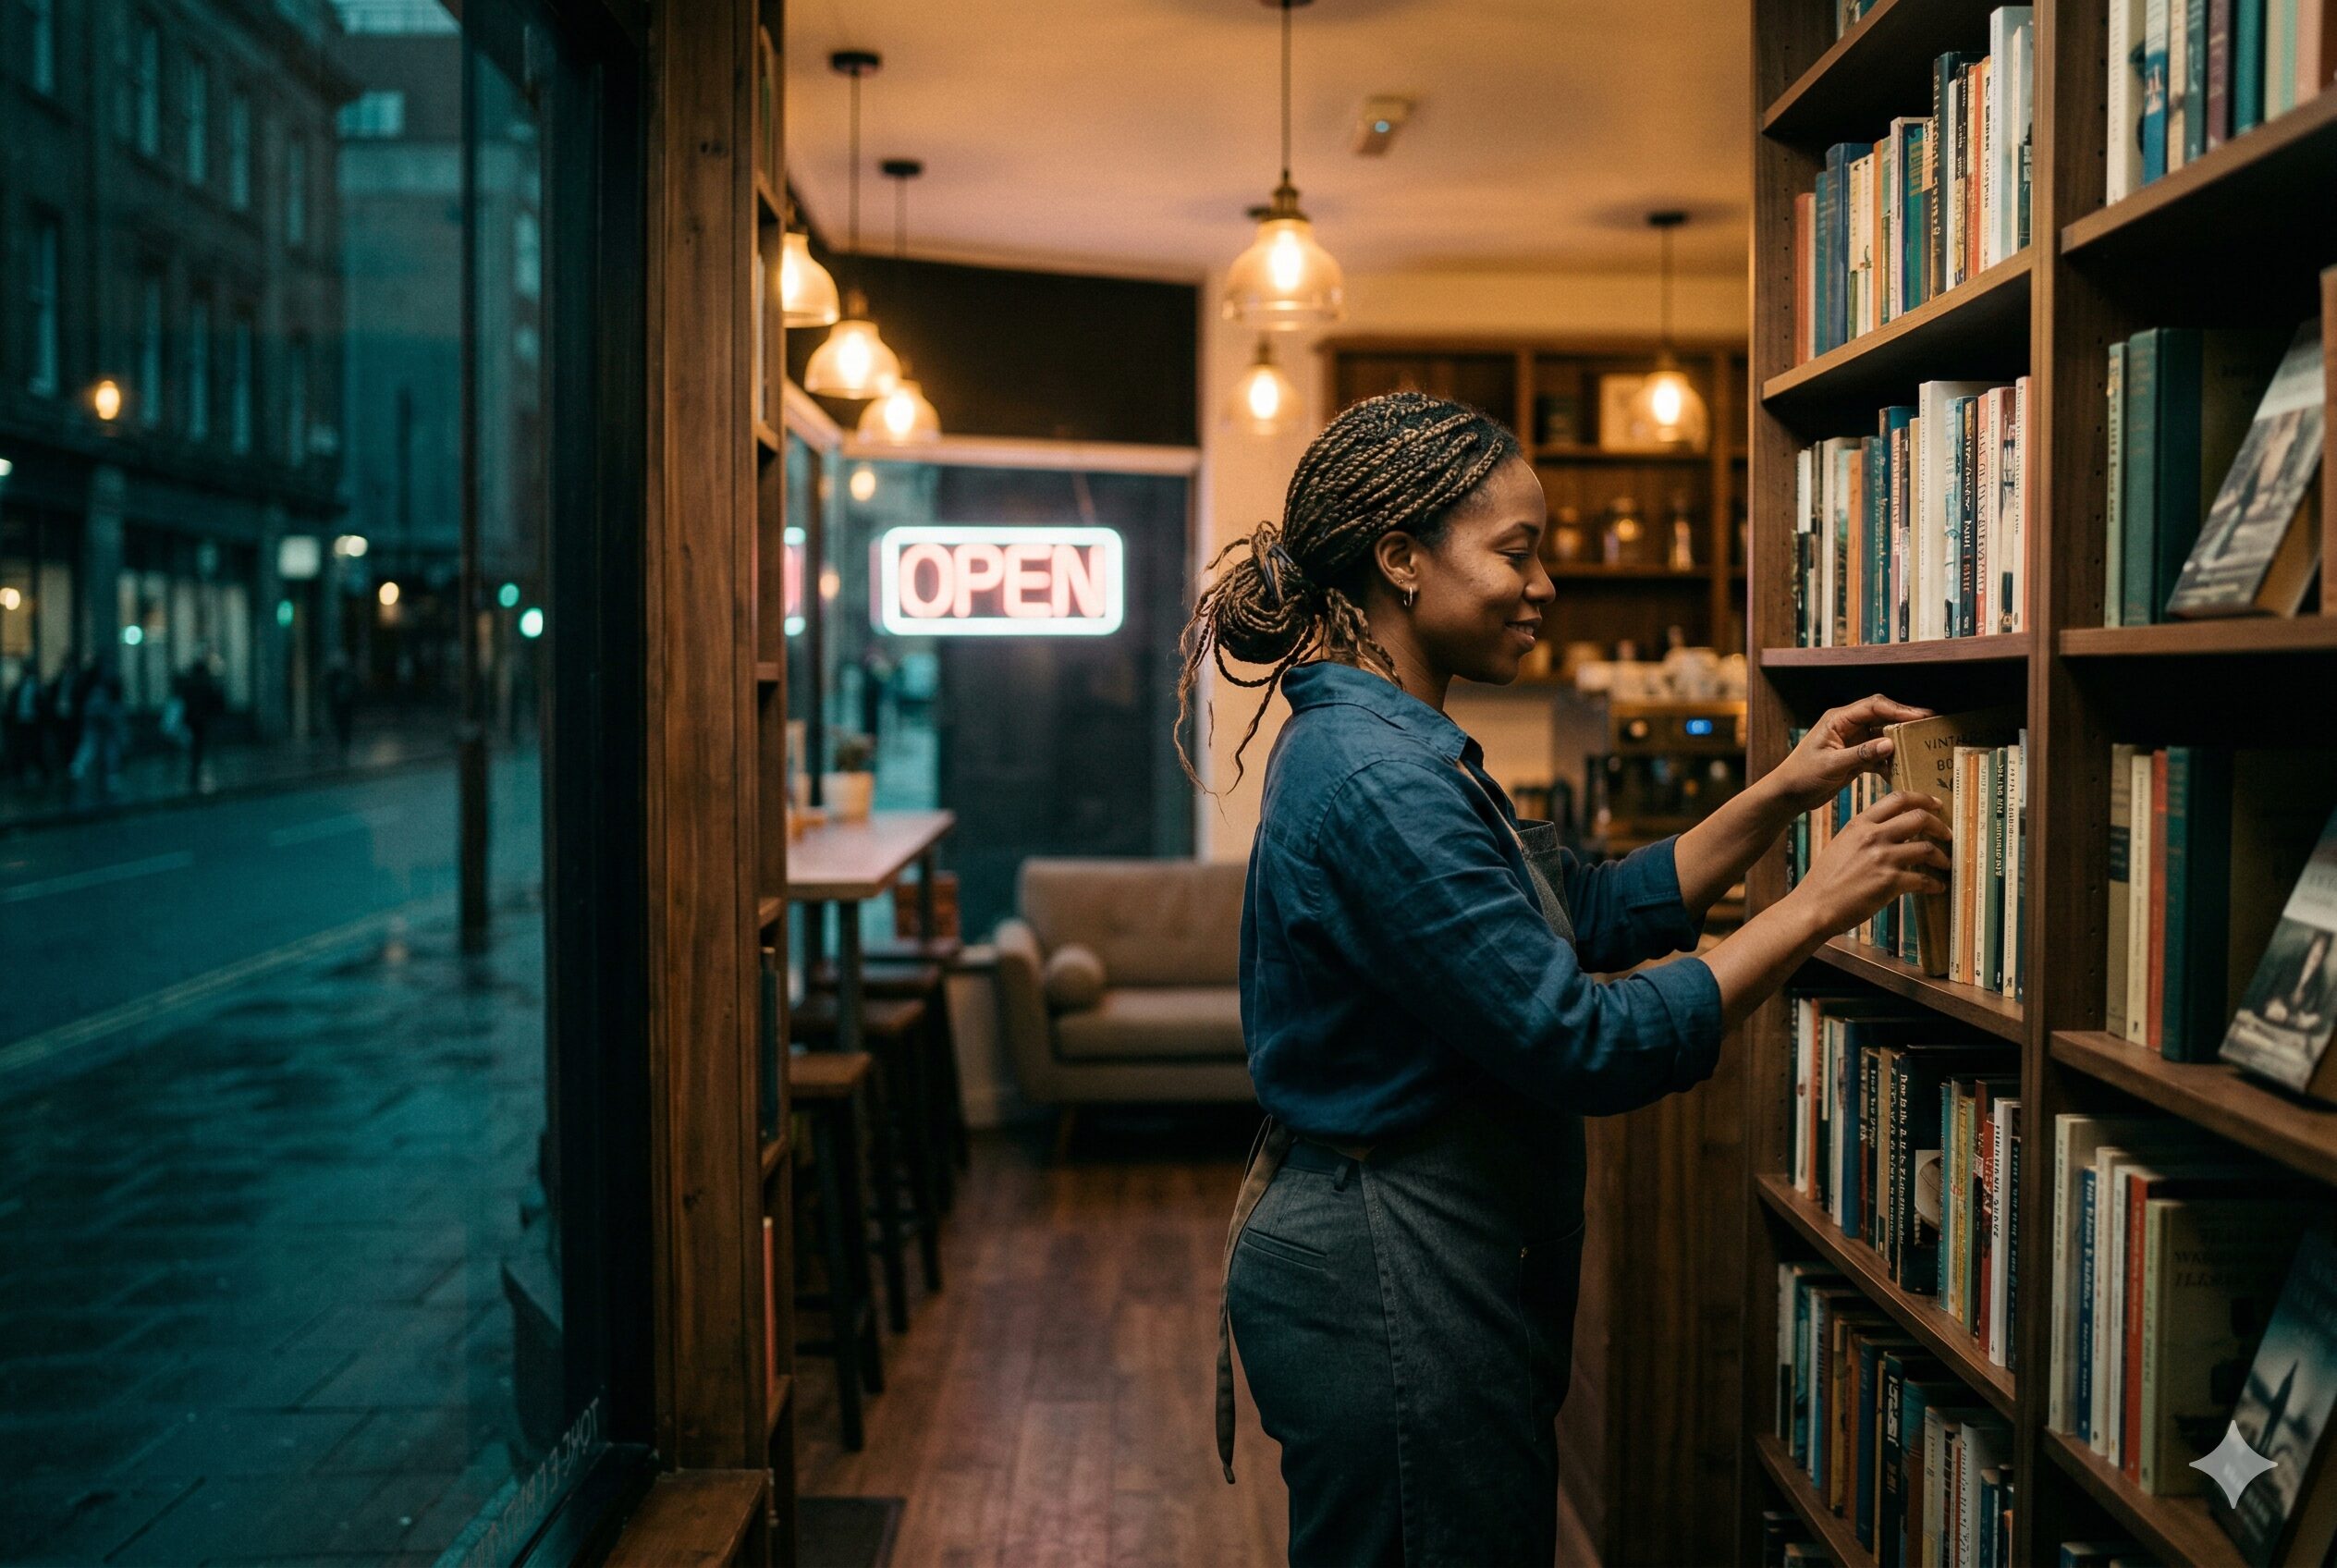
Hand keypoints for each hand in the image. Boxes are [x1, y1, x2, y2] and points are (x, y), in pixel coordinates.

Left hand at [1767, 693, 1933, 815]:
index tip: (1920, 716)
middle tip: (1930, 726)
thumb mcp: (1831, 765)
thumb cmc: (1801, 775)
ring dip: (1900, 743)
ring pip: (1883, 736)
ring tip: (1922, 748)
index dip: (1898, 709)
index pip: (1873, 706)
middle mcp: (1847, 726)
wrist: (1788, 794)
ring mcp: (1853, 741)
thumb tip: (1890, 743)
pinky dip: (1890, 762)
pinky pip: (1879, 755)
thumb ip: (1860, 754)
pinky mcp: (1856, 757)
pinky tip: (1902, 771)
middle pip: (1882, 717)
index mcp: (1838, 719)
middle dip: (1905, 721)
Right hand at [1787, 790, 1950, 936]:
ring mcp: (1883, 859)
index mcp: (1860, 824)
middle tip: (1947, 834)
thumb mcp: (1841, 844)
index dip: (1923, 799)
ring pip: (1926, 849)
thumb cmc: (1825, 879)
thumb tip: (1890, 831)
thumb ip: (1864, 834)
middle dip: (1939, 826)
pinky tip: (1937, 887)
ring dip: (1941, 857)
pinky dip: (1934, 884)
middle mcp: (1873, 836)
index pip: (1898, 799)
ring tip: (1945, 863)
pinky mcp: (1890, 882)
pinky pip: (1923, 879)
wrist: (1814, 906)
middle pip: (1919, 818)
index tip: (1936, 805)